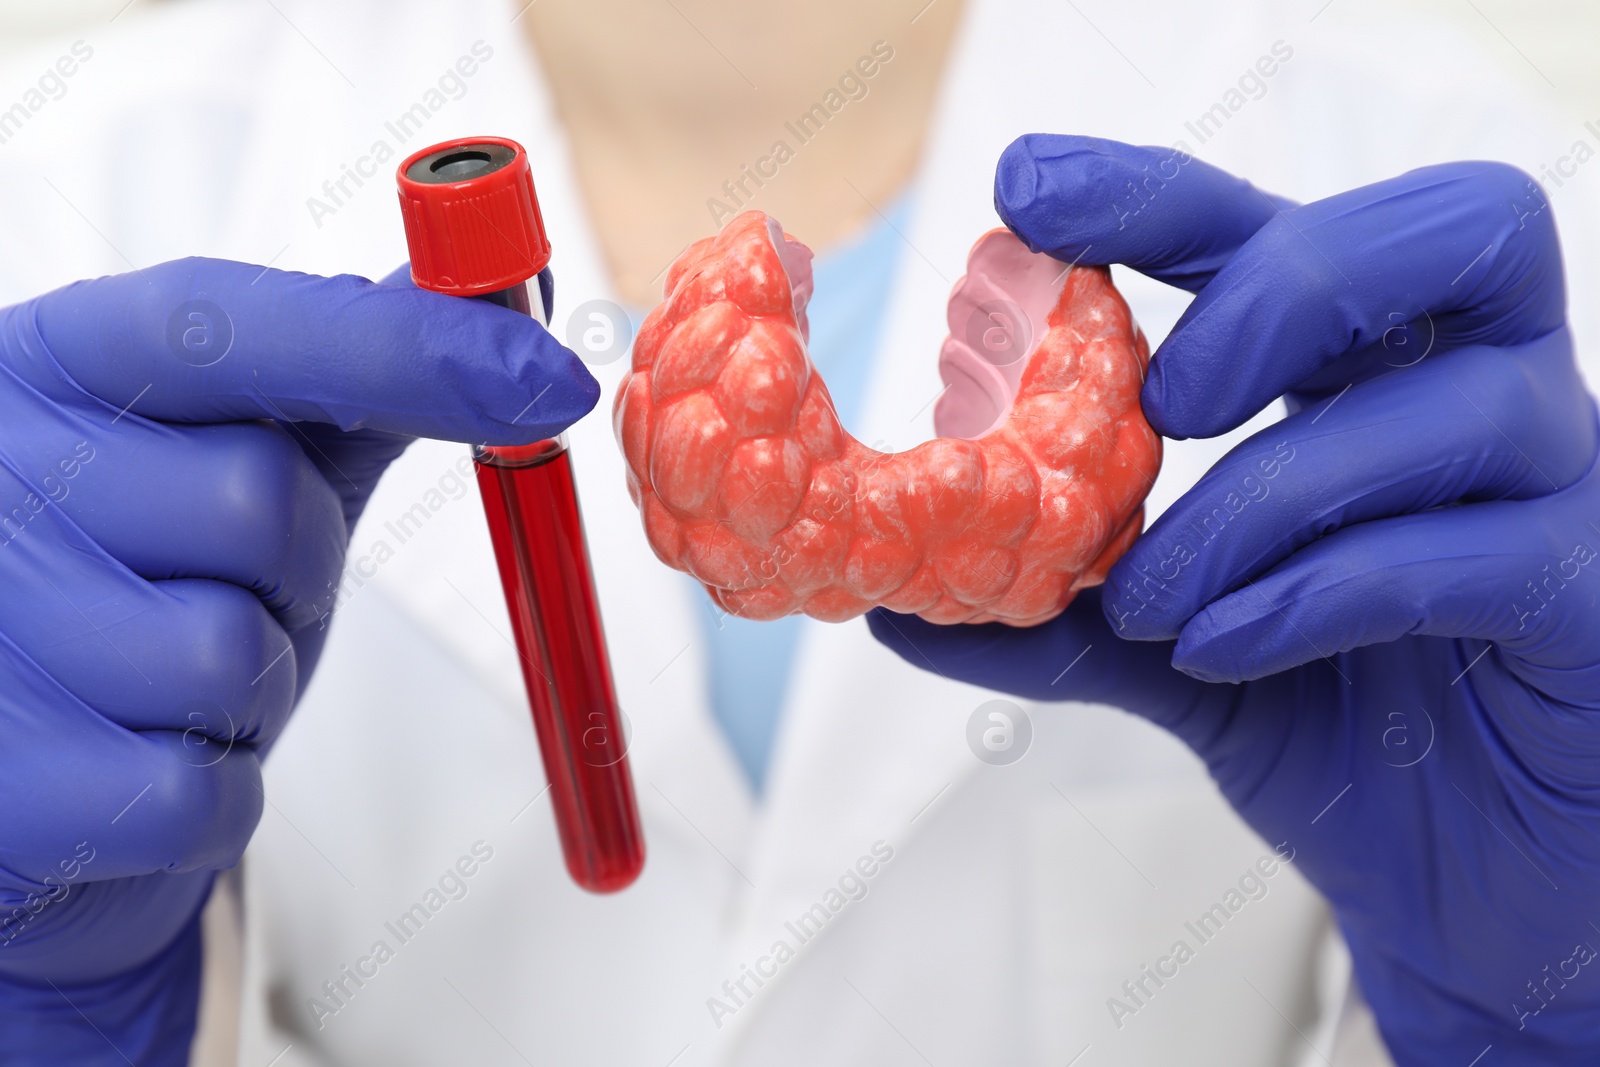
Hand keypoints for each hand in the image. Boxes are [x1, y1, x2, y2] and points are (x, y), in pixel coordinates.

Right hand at [0, 258, 595, 1063]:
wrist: (10, 769)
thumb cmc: (138, 594)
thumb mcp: (227, 460)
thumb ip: (346, 377)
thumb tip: (489, 283)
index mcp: (53, 366)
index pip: (236, 323)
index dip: (406, 346)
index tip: (548, 375)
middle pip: (259, 503)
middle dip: (293, 570)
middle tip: (225, 593)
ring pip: (232, 655)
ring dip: (249, 689)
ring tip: (163, 686)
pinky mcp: (6, 787)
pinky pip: (202, 789)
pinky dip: (213, 790)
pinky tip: (140, 766)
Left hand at [870, 136, 1599, 1063]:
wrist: (1454, 878)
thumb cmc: (1326, 719)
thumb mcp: (1168, 650)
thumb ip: (1055, 614)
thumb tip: (900, 602)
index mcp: (1368, 373)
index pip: (1282, 230)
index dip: (1160, 195)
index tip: (1028, 192)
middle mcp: (1478, 398)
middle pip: (1452, 233)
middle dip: (1282, 289)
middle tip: (1162, 401)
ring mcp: (1556, 490)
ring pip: (1451, 408)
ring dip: (1263, 497)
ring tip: (1148, 600)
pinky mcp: (1586, 599)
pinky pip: (1473, 553)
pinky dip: (1317, 593)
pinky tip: (1221, 646)